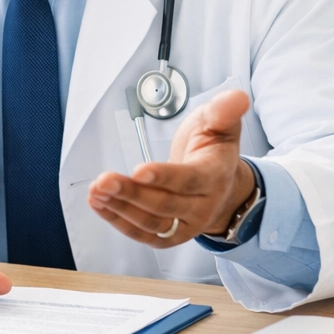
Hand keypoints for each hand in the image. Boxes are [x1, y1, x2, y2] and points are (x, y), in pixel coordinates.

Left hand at [87, 90, 254, 247]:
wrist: (219, 183)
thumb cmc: (212, 149)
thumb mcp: (220, 124)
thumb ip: (224, 111)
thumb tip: (236, 97)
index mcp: (215, 176)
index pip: (189, 180)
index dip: (164, 176)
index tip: (138, 170)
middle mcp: (203, 206)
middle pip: (165, 205)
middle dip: (131, 193)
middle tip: (104, 180)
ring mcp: (186, 225)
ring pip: (151, 222)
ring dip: (120, 208)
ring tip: (96, 191)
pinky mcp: (169, 236)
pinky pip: (142, 233)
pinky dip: (118, 221)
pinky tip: (99, 205)